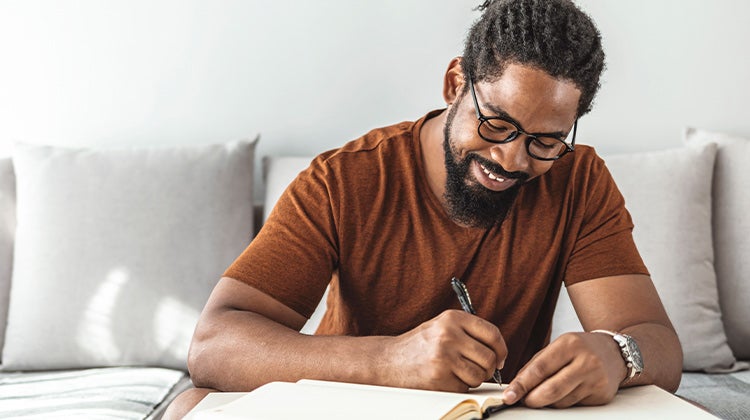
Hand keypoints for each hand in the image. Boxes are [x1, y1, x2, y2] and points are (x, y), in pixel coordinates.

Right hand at [384, 310, 506, 391]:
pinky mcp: (439, 377)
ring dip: (473, 379)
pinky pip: (465, 387)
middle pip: (489, 357)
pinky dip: (459, 387)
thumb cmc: (419, 345)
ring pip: (480, 375)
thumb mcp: (442, 327)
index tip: (500, 358)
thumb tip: (499, 349)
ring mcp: (444, 356)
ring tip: (458, 373)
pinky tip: (445, 379)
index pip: (492, 333)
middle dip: (488, 368)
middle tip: (478, 370)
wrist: (388, 361)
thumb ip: (468, 332)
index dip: (501, 349)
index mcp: (452, 318)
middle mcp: (449, 334)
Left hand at [503, 332, 626, 407]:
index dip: (522, 384)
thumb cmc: (580, 348)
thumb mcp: (558, 346)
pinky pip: (574, 405)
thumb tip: (516, 385)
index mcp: (570, 344)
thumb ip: (536, 364)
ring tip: (541, 394)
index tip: (509, 394)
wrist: (615, 353)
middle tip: (521, 401)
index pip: (540, 369)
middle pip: (551, 389)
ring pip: (561, 401)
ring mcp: (596, 380)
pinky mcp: (602, 395)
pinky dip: (561, 403)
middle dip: (532, 399)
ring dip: (546, 402)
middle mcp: (586, 361)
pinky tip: (562, 393)